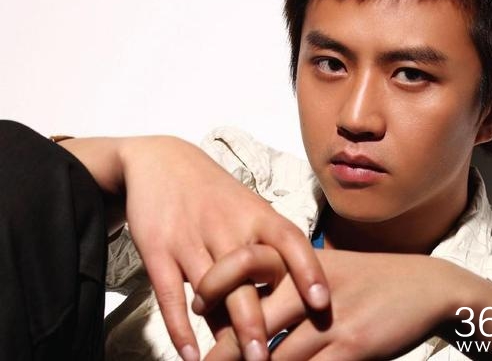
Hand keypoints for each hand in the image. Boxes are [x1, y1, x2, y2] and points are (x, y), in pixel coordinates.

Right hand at [64, 135, 329, 360]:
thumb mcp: (247, 210)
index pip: (289, 239)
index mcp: (256, 213)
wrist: (161, 161)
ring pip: (211, 287)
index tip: (322, 302)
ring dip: (225, 328)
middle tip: (268, 356)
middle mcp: (227, 225)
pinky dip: (179, 325)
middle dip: (258, 318)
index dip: (308, 269)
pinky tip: (190, 353)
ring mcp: (191, 237)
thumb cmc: (215, 195)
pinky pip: (169, 292)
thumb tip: (281, 305)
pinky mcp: (158, 247)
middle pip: (247, 275)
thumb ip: (263, 253)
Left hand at [196, 245, 471, 360]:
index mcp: (304, 262)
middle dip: (223, 349)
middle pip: (253, 318)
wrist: (427, 286)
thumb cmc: (372, 279)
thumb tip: (251, 307)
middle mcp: (313, 286)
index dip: (217, 283)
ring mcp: (333, 318)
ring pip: (276, 355)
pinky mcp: (354, 345)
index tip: (197, 303)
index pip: (248, 264)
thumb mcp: (331, 268)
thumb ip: (293, 281)